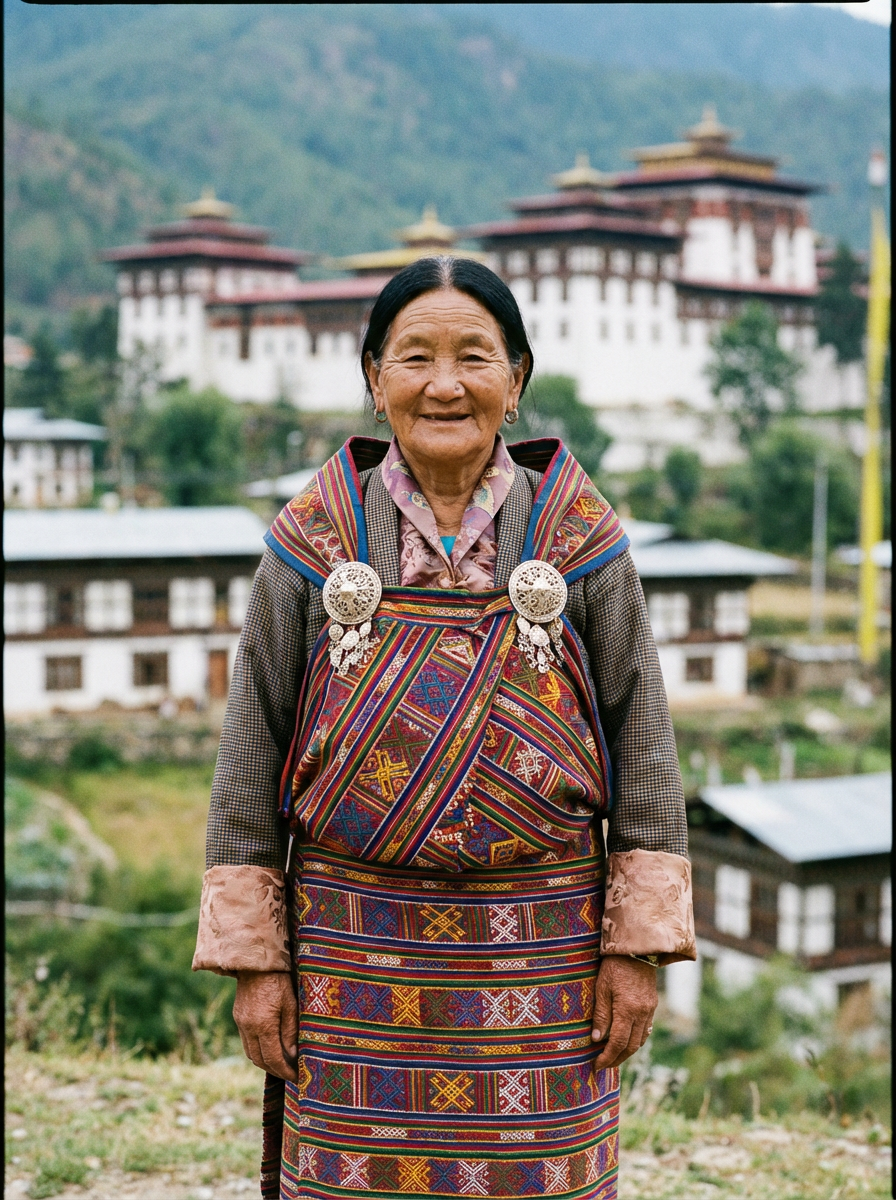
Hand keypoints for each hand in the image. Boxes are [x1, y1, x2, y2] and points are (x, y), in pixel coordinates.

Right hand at [233, 971, 297, 1080]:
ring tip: (281, 1064)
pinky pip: (246, 1042)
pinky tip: (269, 1048)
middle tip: (290, 1074)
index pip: (273, 1059)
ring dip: (265, 1062)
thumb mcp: (291, 1004)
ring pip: (251, 1053)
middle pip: (260, 1060)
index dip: (285, 1071)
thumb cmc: (279, 981)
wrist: (257, 962)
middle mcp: (249, 1027)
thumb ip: (290, 1032)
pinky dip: (257, 1050)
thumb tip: (292, 1056)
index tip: (296, 1077)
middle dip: (275, 1071)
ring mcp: (241, 1023)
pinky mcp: (238, 1017)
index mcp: (263, 1025)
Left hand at [590, 956, 657, 1070]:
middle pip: (631, 1047)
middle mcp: (642, 1013)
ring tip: (613, 1057)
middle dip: (617, 1060)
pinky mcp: (652, 1005)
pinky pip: (645, 1030)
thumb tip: (596, 1039)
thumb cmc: (614, 965)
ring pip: (640, 1040)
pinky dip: (635, 1040)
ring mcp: (649, 1010)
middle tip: (603, 1066)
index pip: (617, 1043)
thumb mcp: (602, 987)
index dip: (607, 1057)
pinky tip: (626, 1041)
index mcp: (628, 1010)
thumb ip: (601, 1014)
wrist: (638, 948)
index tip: (596, 1065)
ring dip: (627, 1052)